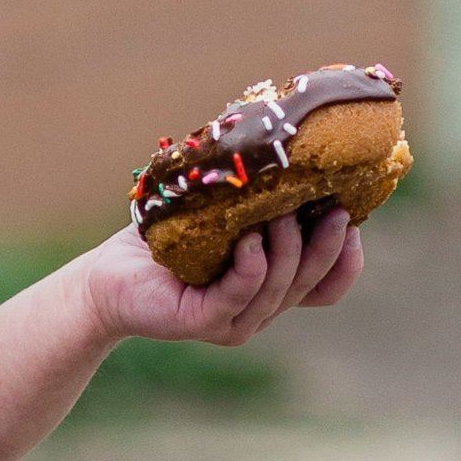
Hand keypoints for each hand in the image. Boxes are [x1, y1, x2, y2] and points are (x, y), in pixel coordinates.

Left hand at [75, 204, 361, 348]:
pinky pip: (239, 294)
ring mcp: (233, 321)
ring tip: (283, 211)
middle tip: (333, 208)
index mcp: (271, 287)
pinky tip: (249, 239)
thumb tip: (296, 138)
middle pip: (310, 284)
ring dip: (288, 249)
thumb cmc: (167, 238)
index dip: (346, 259)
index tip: (352, 218)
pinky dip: (251, 265)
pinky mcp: (202, 321)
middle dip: (327, 247)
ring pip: (279, 288)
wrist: (108, 275)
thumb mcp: (224, 211)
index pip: (327, 286)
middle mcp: (259, 309)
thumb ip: (260, 196)